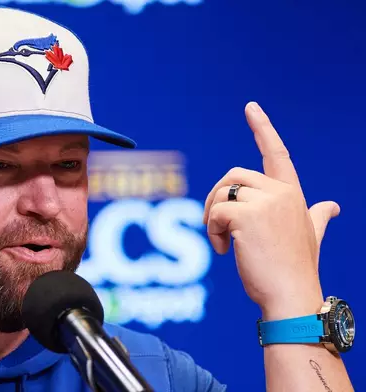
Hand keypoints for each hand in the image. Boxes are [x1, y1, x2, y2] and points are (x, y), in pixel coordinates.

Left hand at [202, 102, 339, 319]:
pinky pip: (215, 213)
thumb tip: (333, 206)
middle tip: (215, 226)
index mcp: (292, 194)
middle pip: (233, 177)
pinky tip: (223, 251)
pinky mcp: (248, 215)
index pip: (276, 154)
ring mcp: (266, 202)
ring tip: (222, 242)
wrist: (292, 295)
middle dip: (217, 198)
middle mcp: (281, 193)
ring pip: (222, 194)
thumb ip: (318, 217)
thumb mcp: (310, 237)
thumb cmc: (296, 269)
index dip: (263, 129)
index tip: (250, 107)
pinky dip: (212, 231)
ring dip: (213, 218)